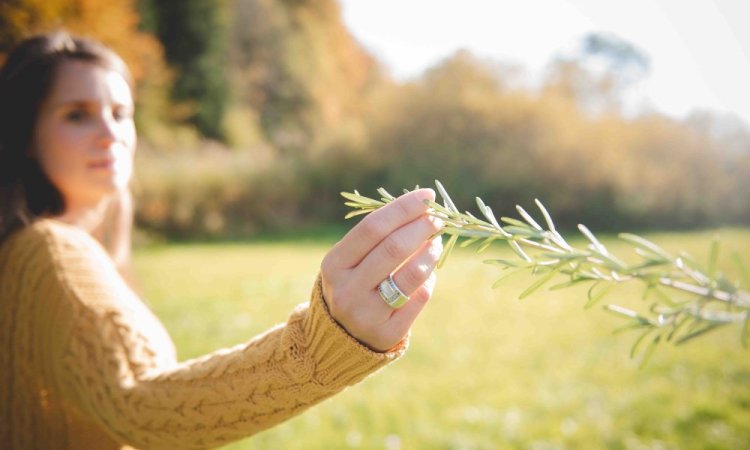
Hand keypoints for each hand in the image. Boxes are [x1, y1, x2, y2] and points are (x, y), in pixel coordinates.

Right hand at [320, 189, 442, 350]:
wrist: (341, 337)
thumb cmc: (354, 284)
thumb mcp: (352, 261)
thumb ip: (380, 238)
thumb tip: (422, 209)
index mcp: (334, 265)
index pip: (372, 228)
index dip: (403, 209)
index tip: (426, 196)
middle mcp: (346, 290)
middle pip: (393, 248)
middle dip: (421, 227)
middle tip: (438, 218)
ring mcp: (366, 314)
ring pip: (411, 275)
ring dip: (430, 253)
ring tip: (436, 242)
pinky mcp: (387, 333)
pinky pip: (419, 298)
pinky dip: (428, 280)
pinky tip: (428, 272)